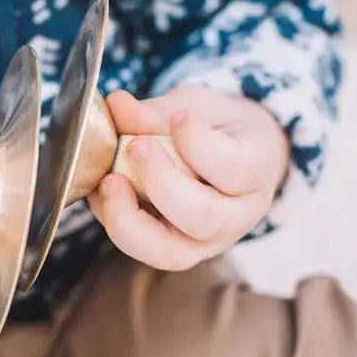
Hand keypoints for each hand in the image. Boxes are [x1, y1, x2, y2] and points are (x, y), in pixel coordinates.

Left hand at [87, 86, 289, 270]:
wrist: (232, 156)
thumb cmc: (217, 130)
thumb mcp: (197, 108)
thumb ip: (157, 111)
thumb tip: (117, 104)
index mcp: (255, 172)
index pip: (234, 169)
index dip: (199, 144)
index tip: (180, 117)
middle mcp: (236, 217)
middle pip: (204, 217)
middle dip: (161, 182)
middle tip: (138, 146)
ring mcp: (205, 242)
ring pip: (171, 252)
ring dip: (130, 216)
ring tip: (110, 180)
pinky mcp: (174, 251)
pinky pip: (142, 248)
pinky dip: (113, 219)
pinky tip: (102, 189)